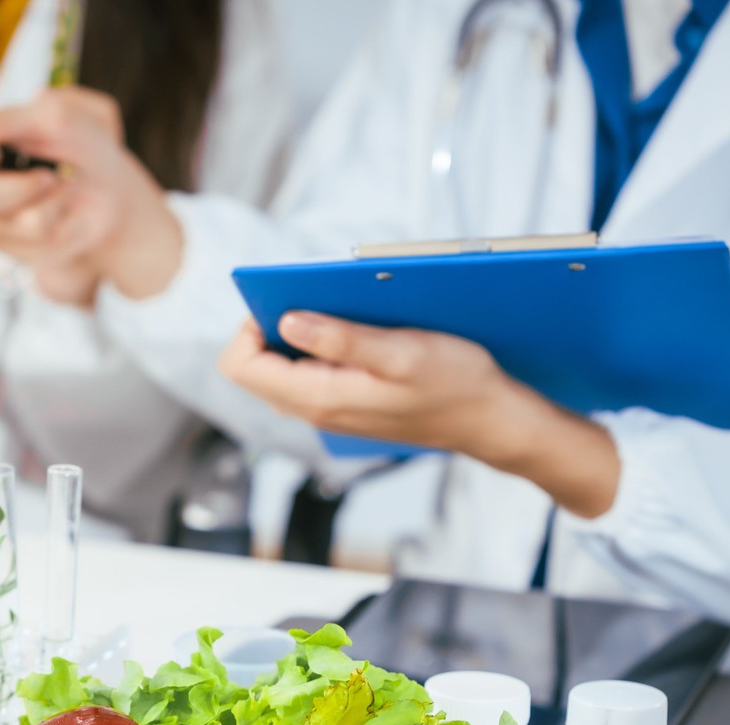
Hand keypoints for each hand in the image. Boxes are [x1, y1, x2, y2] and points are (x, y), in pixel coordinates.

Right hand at [0, 88, 182, 302]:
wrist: (118, 188)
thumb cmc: (82, 145)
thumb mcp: (52, 115)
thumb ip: (2, 120)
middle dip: (3, 181)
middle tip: (36, 170)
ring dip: (34, 190)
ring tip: (59, 178)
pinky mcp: (22, 248)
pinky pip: (30, 228)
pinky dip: (56, 208)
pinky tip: (67, 202)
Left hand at [218, 312, 622, 517]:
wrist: (489, 419)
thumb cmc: (453, 384)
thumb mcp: (399, 353)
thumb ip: (340, 339)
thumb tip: (287, 321)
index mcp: (316, 397)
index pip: (240, 364)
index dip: (251, 325)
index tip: (286, 300)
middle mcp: (312, 409)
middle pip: (254, 366)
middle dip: (273, 325)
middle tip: (315, 300)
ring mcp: (327, 409)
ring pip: (282, 368)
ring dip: (300, 334)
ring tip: (341, 312)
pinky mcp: (345, 402)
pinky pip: (309, 372)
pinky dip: (321, 346)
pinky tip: (357, 332)